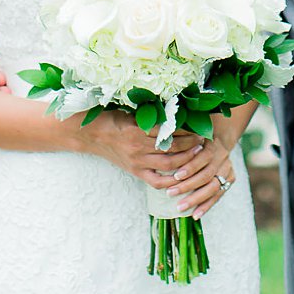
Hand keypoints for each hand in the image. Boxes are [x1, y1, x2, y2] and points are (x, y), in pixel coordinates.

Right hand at [73, 110, 199, 185]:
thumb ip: (151, 115)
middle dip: (190, 145)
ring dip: (185, 161)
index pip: (168, 131)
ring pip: (167, 165)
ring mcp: (137, 162)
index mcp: (137, 130)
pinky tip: (182, 177)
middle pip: (172, 149)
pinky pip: (156, 181)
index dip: (186, 130)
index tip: (198, 127)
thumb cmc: (111, 119)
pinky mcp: (135, 172)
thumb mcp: (130, 112)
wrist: (90, 135)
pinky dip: (170, 182)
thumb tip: (176, 112)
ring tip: (197, 154)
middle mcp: (138, 147)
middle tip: (202, 141)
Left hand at [161, 138, 236, 216]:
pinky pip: (218, 195)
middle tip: (170, 193)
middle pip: (207, 175)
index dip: (190, 167)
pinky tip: (195, 215)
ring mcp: (227, 168)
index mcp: (213, 144)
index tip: (176, 175)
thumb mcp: (190, 135)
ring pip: (213, 187)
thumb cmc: (197, 138)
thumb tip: (161, 144)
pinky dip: (206, 206)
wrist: (220, 139)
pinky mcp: (230, 179)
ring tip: (180, 207)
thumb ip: (180, 139)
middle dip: (188, 186)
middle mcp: (222, 157)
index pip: (203, 157)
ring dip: (196, 199)